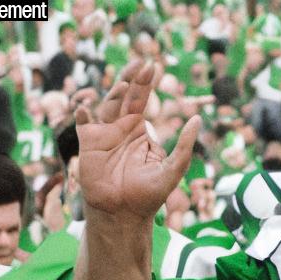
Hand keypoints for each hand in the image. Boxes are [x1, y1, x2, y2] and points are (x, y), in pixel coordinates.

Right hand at [75, 60, 199, 220]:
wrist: (123, 214)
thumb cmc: (148, 195)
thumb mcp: (173, 169)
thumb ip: (185, 146)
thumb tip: (198, 119)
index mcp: (139, 130)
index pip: (142, 99)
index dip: (146, 82)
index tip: (153, 65)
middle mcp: (120, 128)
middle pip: (125, 96)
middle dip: (132, 79)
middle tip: (141, 64)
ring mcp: (103, 134)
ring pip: (106, 105)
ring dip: (114, 95)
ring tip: (125, 86)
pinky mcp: (88, 143)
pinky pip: (83, 123)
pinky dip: (83, 113)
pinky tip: (86, 108)